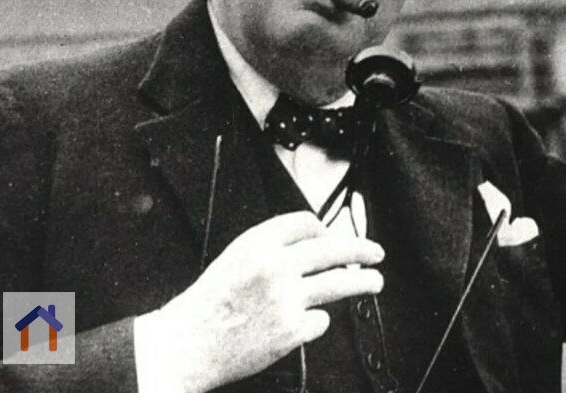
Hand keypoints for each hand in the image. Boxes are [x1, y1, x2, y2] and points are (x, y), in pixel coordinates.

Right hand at [150, 211, 384, 392]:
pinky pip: (321, 320)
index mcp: (258, 243)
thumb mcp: (235, 255)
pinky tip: (305, 322)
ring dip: (363, 282)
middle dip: (361, 249)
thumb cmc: (210, 302)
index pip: (306, 223)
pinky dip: (317, 321)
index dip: (324, 228)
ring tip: (375, 281)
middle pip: (333, 249)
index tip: (334, 236)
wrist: (189, 343)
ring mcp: (287, 299)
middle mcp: (276, 267)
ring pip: (340, 283)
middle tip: (376, 252)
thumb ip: (271, 244)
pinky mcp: (292, 330)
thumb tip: (315, 240)